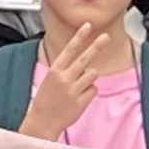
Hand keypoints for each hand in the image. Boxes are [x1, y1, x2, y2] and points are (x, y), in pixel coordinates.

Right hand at [16, 14, 111, 143]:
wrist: (42, 123)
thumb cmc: (45, 101)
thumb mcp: (49, 80)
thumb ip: (64, 69)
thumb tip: (84, 61)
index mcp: (54, 71)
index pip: (69, 50)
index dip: (79, 37)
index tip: (87, 25)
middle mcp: (64, 79)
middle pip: (85, 58)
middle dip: (96, 46)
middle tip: (106, 37)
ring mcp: (73, 90)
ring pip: (92, 74)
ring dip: (88, 78)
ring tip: (77, 87)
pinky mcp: (81, 102)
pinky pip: (94, 89)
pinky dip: (89, 92)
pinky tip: (78, 99)